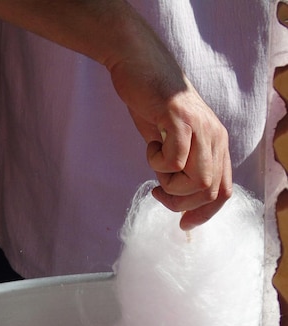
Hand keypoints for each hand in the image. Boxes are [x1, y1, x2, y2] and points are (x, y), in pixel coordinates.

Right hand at [109, 43, 231, 229]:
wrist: (139, 65)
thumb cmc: (152, 104)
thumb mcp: (172, 142)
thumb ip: (182, 166)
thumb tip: (178, 200)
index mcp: (217, 143)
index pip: (223, 191)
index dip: (204, 214)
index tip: (183, 223)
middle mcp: (215, 136)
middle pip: (209, 191)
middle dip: (180, 203)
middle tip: (159, 192)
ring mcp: (200, 126)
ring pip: (197, 181)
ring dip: (169, 186)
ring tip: (154, 167)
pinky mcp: (179, 118)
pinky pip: (175, 161)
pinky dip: (157, 163)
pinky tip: (151, 145)